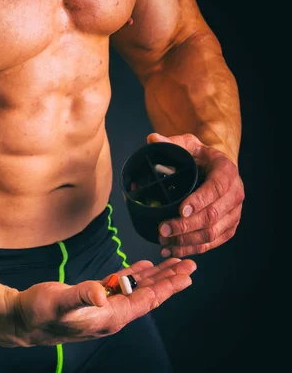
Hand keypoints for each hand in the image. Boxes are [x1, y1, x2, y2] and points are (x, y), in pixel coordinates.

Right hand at [10, 258, 195, 346]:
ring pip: (137, 290)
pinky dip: (134, 275)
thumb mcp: (60, 303)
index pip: (145, 301)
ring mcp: (103, 306)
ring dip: (156, 277)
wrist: (22, 319)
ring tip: (173, 265)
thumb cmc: (40, 313)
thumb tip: (101, 292)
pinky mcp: (94, 299)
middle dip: (169, 281)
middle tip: (189, 264)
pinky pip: (121, 285)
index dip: (166, 287)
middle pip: (148, 295)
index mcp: (109, 316)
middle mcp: (111, 314)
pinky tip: (143, 267)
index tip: (185, 275)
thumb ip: (81, 296)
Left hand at [147, 133, 244, 256]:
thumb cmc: (197, 156)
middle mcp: (236, 193)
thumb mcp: (186, 144)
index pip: (217, 188)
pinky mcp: (229, 227)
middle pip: (214, 215)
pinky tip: (173, 249)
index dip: (199, 201)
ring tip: (164, 240)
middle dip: (187, 226)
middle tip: (163, 229)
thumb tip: (152, 140)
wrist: (211, 167)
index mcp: (226, 171)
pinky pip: (213, 243)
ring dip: (188, 241)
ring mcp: (234, 212)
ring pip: (213, 233)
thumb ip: (170, 143)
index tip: (180, 210)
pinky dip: (193, 249)